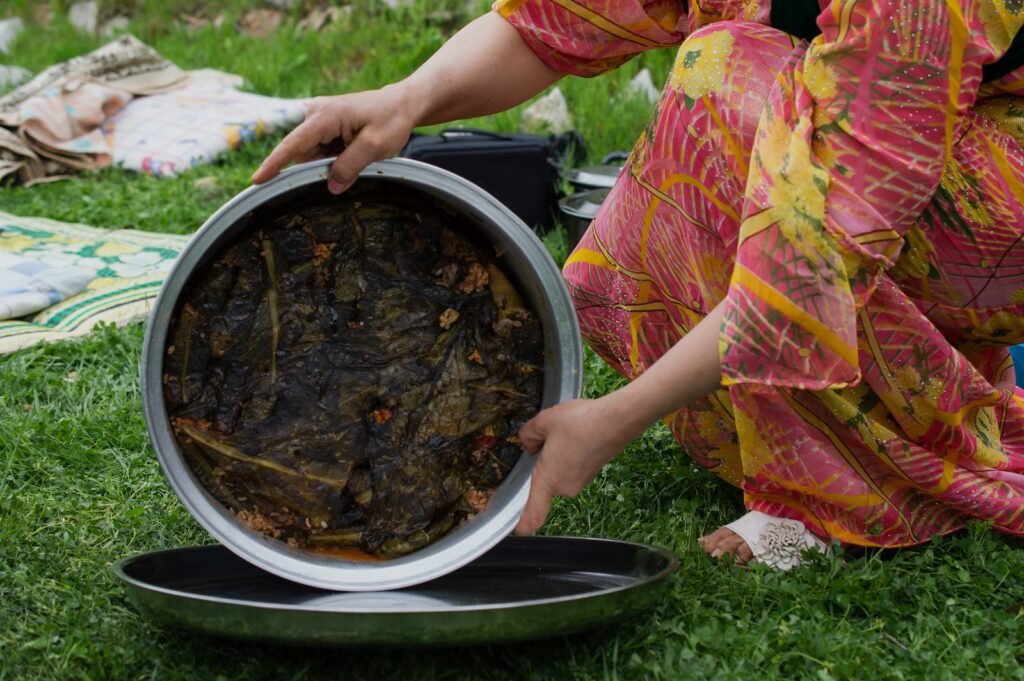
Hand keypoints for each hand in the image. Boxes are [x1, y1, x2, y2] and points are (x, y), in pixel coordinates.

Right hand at [251, 84, 416, 192]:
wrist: (402, 104)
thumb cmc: (391, 120)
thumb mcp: (375, 146)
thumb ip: (351, 166)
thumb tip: (331, 186)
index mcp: (325, 116)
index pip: (293, 144)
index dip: (274, 164)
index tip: (257, 180)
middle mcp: (315, 115)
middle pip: (304, 154)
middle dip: (322, 167)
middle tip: (354, 161)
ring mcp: (319, 120)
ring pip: (314, 155)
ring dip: (332, 162)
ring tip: (358, 151)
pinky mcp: (325, 126)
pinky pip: (322, 151)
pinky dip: (335, 157)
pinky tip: (353, 150)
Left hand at [514, 397, 633, 535]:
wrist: (616, 420)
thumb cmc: (578, 423)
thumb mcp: (543, 422)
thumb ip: (528, 435)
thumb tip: (530, 443)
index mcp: (548, 479)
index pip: (534, 512)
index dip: (525, 523)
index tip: (519, 531)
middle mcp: (565, 487)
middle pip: (545, 479)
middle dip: (542, 460)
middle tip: (548, 436)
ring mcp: (581, 482)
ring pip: (560, 471)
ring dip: (558, 456)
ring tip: (567, 432)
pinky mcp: (593, 473)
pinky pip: (573, 467)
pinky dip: (572, 454)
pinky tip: (578, 435)